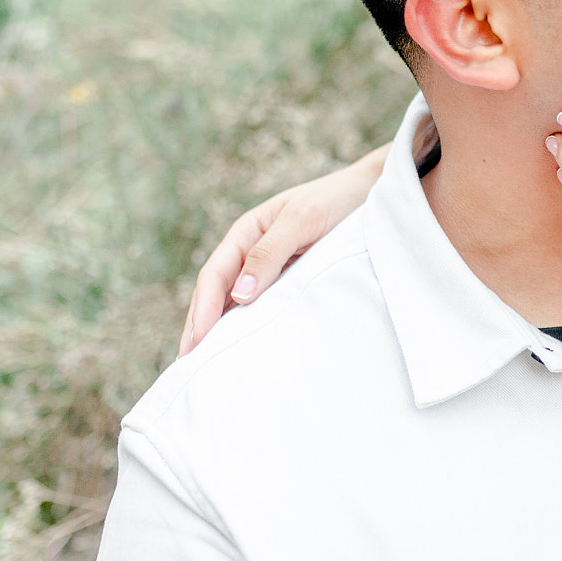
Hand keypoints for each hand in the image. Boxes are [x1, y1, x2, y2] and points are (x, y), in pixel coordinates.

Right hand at [179, 146, 388, 354]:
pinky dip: (250, 324)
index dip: (203, 309)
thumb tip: (239, 294)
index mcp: (247, 232)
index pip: (214, 275)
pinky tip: (247, 346)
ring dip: (222, 329)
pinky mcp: (291, 279)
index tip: (196, 342)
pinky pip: (264, 304)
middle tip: (187, 365)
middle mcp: (252, 252)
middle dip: (200, 326)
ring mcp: (271, 268)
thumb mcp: (301, 219)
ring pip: (237, 302)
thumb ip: (270, 252)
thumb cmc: (336, 200)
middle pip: (217, 293)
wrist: (373, 194)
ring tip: (208, 364)